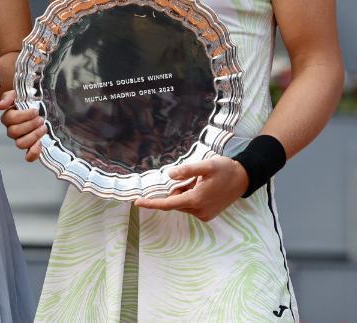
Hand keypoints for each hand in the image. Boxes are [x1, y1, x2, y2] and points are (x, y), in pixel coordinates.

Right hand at [0, 89, 46, 161]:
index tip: (35, 111)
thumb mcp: (17, 94)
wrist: (38, 105)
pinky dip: (33, 153)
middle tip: (40, 119)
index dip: (23, 116)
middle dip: (30, 125)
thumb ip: (8, 97)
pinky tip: (40, 144)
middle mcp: (12, 130)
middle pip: (14, 132)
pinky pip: (28, 156)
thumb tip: (0, 106)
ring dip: (33, 136)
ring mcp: (20, 139)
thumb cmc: (27, 100)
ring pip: (20, 144)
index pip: (10, 119)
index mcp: (8, 118)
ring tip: (43, 128)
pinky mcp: (30, 147)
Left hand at [132, 157, 247, 221]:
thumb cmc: (225, 169)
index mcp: (195, 200)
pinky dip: (191, 197)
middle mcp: (199, 211)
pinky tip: (204, 189)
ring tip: (201, 183)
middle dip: (178, 189)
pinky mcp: (208, 215)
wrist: (244, 178)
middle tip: (193, 178)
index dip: (151, 203)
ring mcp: (204, 215)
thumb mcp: (206, 165)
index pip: (167, 204)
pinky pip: (191, 206)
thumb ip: (187, 170)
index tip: (137, 202)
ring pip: (182, 203)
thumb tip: (170, 175)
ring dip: (185, 192)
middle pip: (175, 201)